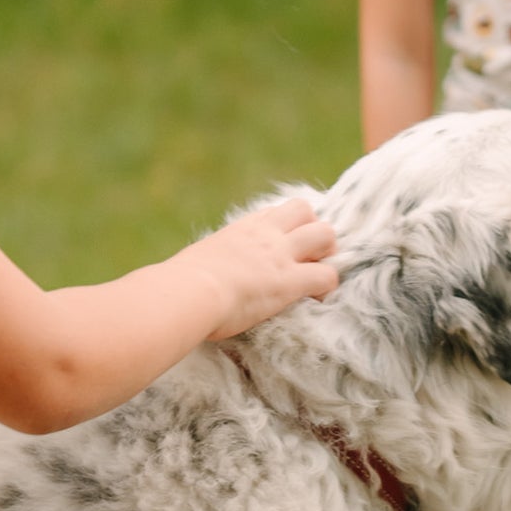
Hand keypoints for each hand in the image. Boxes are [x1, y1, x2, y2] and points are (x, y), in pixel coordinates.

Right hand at [179, 198, 337, 341]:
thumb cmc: (182, 283)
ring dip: (327, 254)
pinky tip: (315, 299)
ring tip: (316, 276)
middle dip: (313, 232)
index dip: (287, 227)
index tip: (285, 245)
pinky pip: (327, 275)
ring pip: (326, 234)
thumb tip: (191, 276)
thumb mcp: (199, 261)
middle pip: (306, 211)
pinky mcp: (291, 280)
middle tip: (307, 259)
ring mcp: (281, 254)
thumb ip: (209, 263)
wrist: (188, 293)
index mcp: (242, 229)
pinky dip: (327, 287)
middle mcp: (266, 234)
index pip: (276, 212)